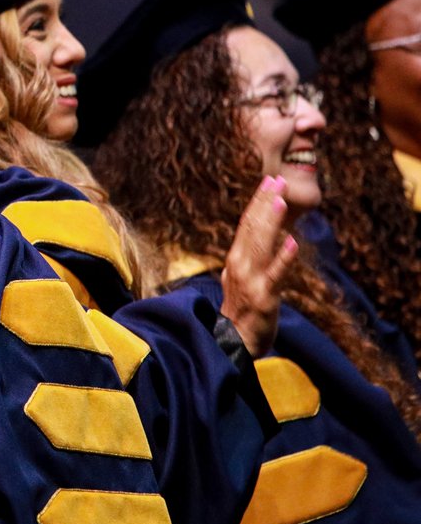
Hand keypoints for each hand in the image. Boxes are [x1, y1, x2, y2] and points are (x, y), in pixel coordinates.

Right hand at [220, 176, 297, 357]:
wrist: (231, 343)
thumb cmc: (239, 311)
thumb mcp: (240, 278)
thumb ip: (250, 256)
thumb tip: (266, 236)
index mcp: (235, 258)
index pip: (246, 224)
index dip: (258, 202)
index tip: (269, 180)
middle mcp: (240, 265)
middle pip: (252, 228)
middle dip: (265, 203)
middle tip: (276, 180)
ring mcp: (251, 280)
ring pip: (262, 245)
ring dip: (271, 222)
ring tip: (279, 200)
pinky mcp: (264, 297)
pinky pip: (275, 275)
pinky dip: (283, 258)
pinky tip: (291, 242)